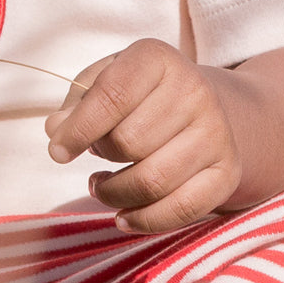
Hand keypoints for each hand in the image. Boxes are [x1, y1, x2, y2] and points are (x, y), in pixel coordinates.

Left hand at [45, 39, 242, 233]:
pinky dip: (142, 221)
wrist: (209, 109)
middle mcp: (195, 92)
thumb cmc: (140, 98)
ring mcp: (216, 134)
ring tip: (102, 186)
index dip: (77, 130)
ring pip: (150, 182)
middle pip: (128, 143)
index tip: (58, 152)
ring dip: (113, 194)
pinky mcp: (227, 172)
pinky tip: (123, 215)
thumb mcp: (106, 82)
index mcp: (158, 60)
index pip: (111, 96)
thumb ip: (75, 103)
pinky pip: (178, 210)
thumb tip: (56, 129)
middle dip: (101, 157)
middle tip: (98, 157)